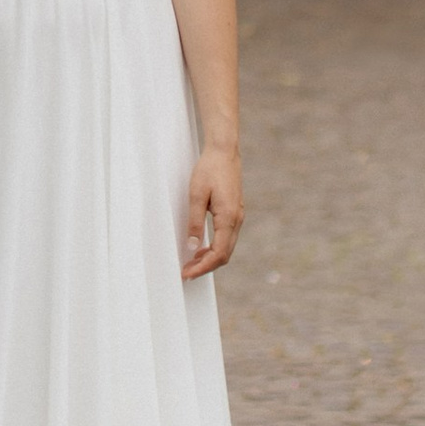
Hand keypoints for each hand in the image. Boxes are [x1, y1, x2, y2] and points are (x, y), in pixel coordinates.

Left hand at [182, 142, 241, 279]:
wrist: (224, 152)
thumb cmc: (209, 170)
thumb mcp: (196, 194)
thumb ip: (195, 222)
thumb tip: (193, 246)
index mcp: (228, 218)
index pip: (218, 253)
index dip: (203, 267)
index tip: (188, 274)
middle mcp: (236, 220)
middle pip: (224, 255)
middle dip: (206, 267)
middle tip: (186, 273)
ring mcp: (237, 217)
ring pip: (226, 248)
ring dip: (210, 259)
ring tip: (191, 263)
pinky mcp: (234, 213)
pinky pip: (226, 238)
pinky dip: (215, 248)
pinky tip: (201, 248)